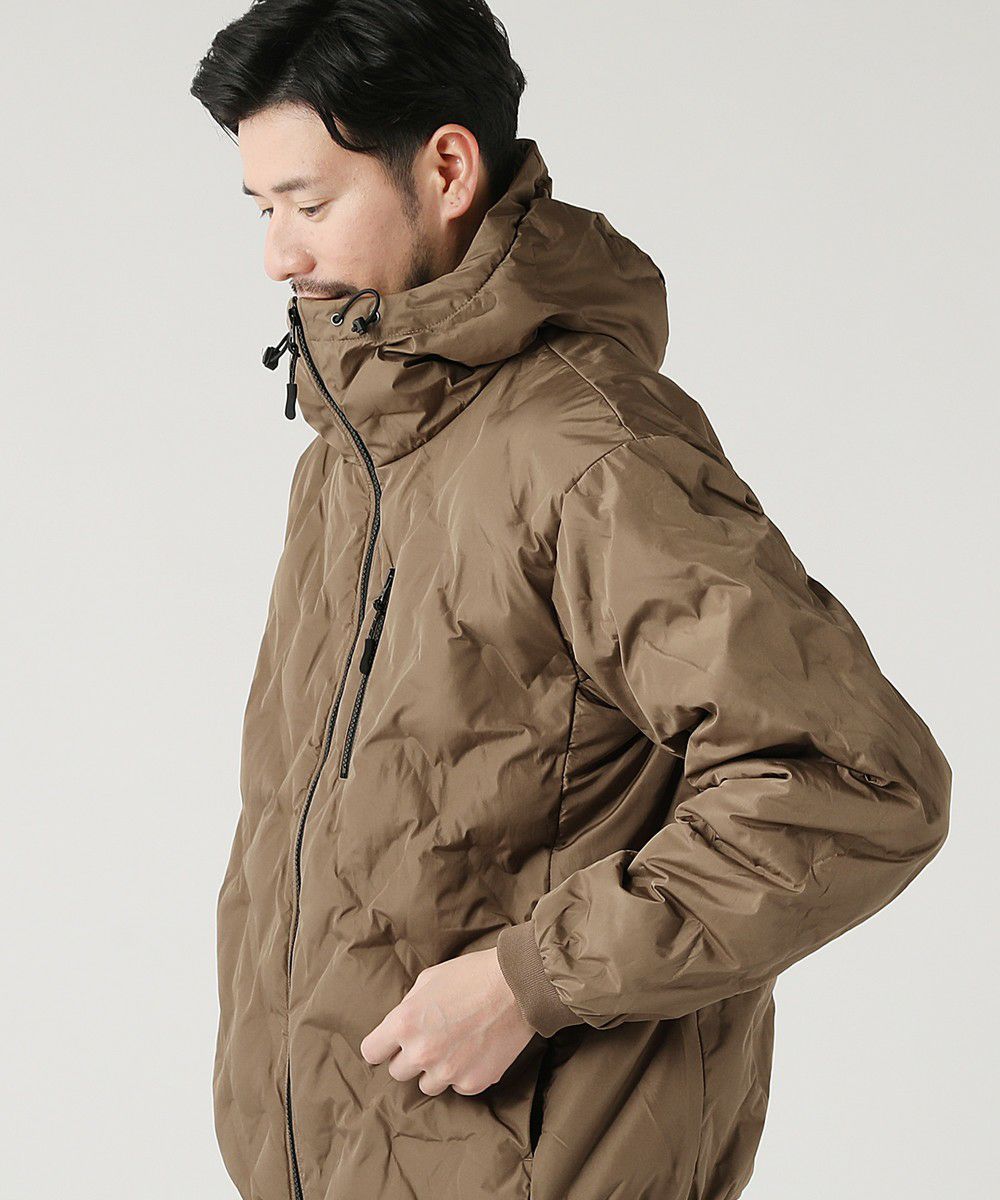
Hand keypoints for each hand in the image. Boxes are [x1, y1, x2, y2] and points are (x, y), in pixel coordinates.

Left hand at [359, 946, 534, 1095]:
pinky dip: (463, 1073)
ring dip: (435, 1069)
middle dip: (410, 1056)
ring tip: (455, 1045)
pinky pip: (457, 1086)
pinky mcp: (472, 1083)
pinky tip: (475, 1051)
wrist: (517, 986)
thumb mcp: (428, 980)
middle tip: (431, 1038)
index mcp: (404, 1023)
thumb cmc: (471, 975)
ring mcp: (447, 1072)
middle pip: (398, 1072)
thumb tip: (401, 1027)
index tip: (390, 1044)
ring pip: (427, 1084)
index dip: (381, 1046)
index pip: (372, 1052)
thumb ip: (408, 1008)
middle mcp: (421, 1052)